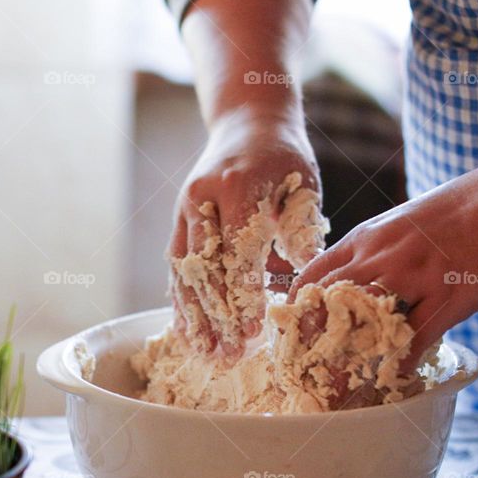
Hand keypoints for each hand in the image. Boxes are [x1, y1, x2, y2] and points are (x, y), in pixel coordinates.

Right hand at [169, 107, 324, 355]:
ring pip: (183, 270)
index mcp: (237, 186)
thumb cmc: (284, 158)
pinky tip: (187, 330)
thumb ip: (301, 224)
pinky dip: (181, 299)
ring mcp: (185, 209)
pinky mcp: (179, 220)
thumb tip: (302, 268)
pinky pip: (175, 264)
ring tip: (204, 352)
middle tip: (228, 355)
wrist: (247, 122)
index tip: (252, 331)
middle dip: (216, 315)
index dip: (243, 293)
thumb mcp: (303, 182)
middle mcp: (202, 198)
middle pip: (205, 266)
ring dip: (193, 314)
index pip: (237, 249)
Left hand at [290, 163, 477, 370]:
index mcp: (367, 238)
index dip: (297, 306)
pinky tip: (398, 374)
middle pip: (330, 302)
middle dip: (316, 335)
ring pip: (368, 322)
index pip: (313, 275)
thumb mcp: (402, 221)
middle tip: (309, 363)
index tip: (292, 330)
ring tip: (347, 376)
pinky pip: (417, 338)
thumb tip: (356, 279)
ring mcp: (416, 278)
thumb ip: (376, 250)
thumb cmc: (460, 209)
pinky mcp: (449, 297)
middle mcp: (384, 257)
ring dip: (356, 352)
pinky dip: (404, 359)